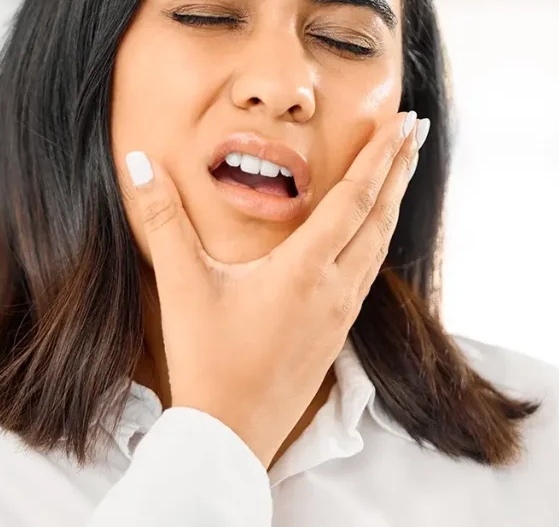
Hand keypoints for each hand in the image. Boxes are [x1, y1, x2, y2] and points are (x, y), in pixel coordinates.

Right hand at [124, 111, 428, 466]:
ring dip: (393, 202)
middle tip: (417, 128)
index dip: (382, 156)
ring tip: (402, 170)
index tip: (405, 121)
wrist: (229, 437)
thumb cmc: (206, 361)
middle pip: (380, 216)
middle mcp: (334, 288)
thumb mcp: (181, 285)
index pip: (355, 198)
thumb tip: (140, 161)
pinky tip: (372, 235)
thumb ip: (164, 219)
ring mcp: (340, 314)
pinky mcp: (336, 334)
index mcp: (304, 269)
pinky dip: (377, 238)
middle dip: (400, 168)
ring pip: (379, 246)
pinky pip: (368, 273)